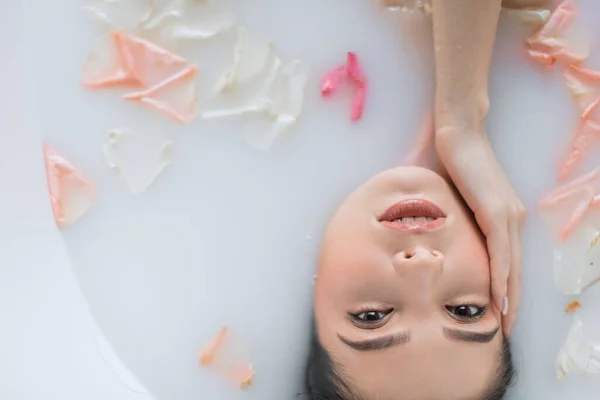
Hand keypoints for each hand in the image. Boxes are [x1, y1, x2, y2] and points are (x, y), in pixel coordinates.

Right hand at [435, 128, 525, 336]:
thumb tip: (428, 232)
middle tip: (506, 327)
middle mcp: (512, 217)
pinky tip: (499, 295)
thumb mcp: (450, 199)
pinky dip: (501, 275)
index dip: (506, 287)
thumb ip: (447, 218)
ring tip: (505, 321)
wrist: (457, 132)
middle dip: (513, 300)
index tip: (500, 310)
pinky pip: (501, 251)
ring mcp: (508, 214)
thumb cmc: (450, 160)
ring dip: (510, 296)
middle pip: (516, 268)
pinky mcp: (497, 211)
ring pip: (512, 265)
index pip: (508, 260)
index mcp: (503, 215)